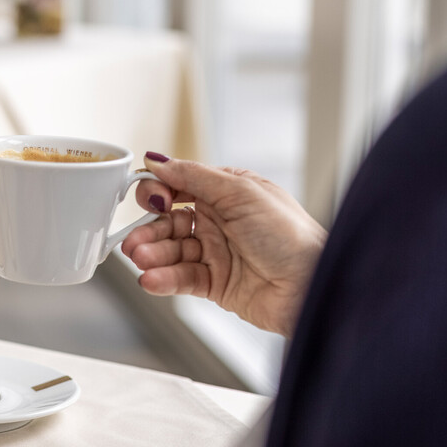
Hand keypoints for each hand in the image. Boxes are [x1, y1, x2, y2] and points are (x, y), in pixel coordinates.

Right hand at [120, 153, 326, 336]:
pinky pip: (181, 278)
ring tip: (142, 261)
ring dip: (153, 255)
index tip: (150, 200)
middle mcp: (219, 221)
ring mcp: (216, 253)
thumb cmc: (291, 235)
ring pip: (171, 251)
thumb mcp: (241, 193)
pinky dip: (164, 279)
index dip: (158, 193)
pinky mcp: (215, 283)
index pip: (178, 187)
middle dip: (148, 231)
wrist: (312, 285)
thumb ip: (194, 176)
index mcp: (227, 193)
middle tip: (133, 242)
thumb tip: (158, 160)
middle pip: (168, 222)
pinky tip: (152, 279)